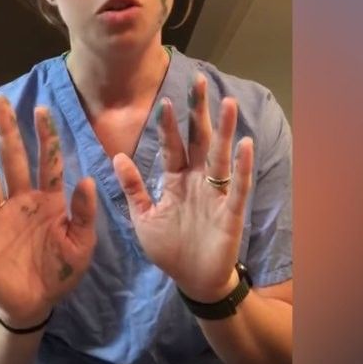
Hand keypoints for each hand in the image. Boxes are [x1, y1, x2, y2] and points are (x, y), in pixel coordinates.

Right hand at [0, 95, 97, 327]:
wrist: (36, 304)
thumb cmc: (60, 272)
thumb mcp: (82, 244)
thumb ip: (85, 213)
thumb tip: (87, 179)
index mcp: (50, 201)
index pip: (49, 162)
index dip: (46, 137)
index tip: (42, 110)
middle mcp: (22, 201)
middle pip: (14, 159)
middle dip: (7, 131)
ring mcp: (0, 218)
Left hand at [113, 73, 253, 302]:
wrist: (193, 281)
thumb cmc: (169, 249)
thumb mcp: (143, 218)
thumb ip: (132, 188)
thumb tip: (116, 157)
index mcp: (175, 181)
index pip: (171, 147)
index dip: (169, 126)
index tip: (165, 101)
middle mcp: (197, 181)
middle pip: (198, 141)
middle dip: (199, 112)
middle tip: (200, 81)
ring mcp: (215, 195)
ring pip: (220, 157)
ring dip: (224, 131)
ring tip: (227, 103)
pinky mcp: (231, 212)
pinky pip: (237, 186)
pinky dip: (242, 167)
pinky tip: (246, 144)